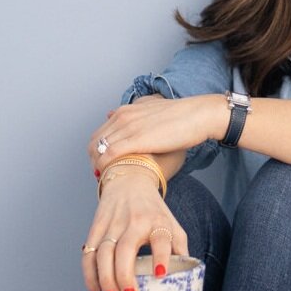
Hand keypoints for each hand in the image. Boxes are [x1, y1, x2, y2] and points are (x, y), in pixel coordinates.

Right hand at [81, 170, 189, 290]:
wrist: (129, 181)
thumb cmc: (153, 210)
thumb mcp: (172, 224)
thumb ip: (179, 248)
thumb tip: (183, 278)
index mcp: (157, 221)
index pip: (161, 238)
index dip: (162, 256)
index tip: (160, 275)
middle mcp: (134, 221)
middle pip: (125, 248)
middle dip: (125, 275)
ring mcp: (112, 224)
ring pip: (103, 252)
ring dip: (105, 277)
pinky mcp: (96, 227)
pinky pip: (88, 252)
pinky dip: (89, 272)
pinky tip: (95, 287)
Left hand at [87, 94, 227, 170]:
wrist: (197, 115)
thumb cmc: (181, 117)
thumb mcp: (153, 109)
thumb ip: (136, 113)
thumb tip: (116, 114)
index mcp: (125, 111)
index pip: (99, 134)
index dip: (97, 152)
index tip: (103, 166)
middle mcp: (122, 117)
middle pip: (95, 143)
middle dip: (94, 162)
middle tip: (102, 176)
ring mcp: (128, 128)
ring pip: (99, 150)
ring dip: (98, 167)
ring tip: (107, 180)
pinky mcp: (136, 140)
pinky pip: (110, 155)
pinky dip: (106, 167)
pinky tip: (112, 177)